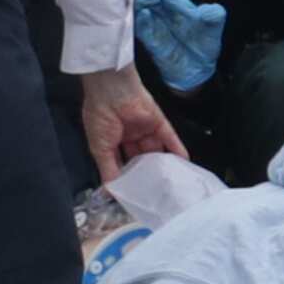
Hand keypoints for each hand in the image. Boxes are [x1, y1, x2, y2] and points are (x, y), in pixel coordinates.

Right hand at [82, 64, 188, 181]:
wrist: (110, 91)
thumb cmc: (99, 117)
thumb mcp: (100, 148)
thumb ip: (108, 169)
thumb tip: (110, 191)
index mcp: (113, 141)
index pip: (123, 162)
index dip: (127, 175)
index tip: (134, 193)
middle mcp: (130, 136)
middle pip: (142, 157)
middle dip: (147, 172)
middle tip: (155, 190)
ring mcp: (146, 129)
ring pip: (156, 149)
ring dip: (162, 164)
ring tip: (170, 181)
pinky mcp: (159, 122)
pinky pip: (170, 138)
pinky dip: (177, 149)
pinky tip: (183, 163)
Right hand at [134, 0, 225, 92]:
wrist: (200, 68)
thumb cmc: (204, 42)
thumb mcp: (215, 25)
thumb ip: (215, 14)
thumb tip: (207, 11)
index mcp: (173, 3)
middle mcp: (160, 12)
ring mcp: (153, 26)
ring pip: (138, 8)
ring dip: (142, 2)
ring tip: (152, 0)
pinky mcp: (150, 42)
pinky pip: (141, 29)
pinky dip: (141, 21)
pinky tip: (146, 14)